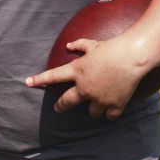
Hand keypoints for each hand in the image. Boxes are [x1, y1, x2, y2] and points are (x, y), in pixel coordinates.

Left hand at [24, 38, 146, 119]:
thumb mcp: (93, 44)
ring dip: (93, 108)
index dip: (39, 80)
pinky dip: (111, 113)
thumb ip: (79, 45)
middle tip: (58, 108)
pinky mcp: (113, 105)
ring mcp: (99, 98)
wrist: (132, 57)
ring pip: (91, 113)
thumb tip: (68, 44)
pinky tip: (113, 108)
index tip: (27, 82)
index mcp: (77, 71)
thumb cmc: (112, 47)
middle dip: (61, 106)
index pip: (53, 76)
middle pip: (67, 102)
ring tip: (98, 102)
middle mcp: (85, 87)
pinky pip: (109, 116)